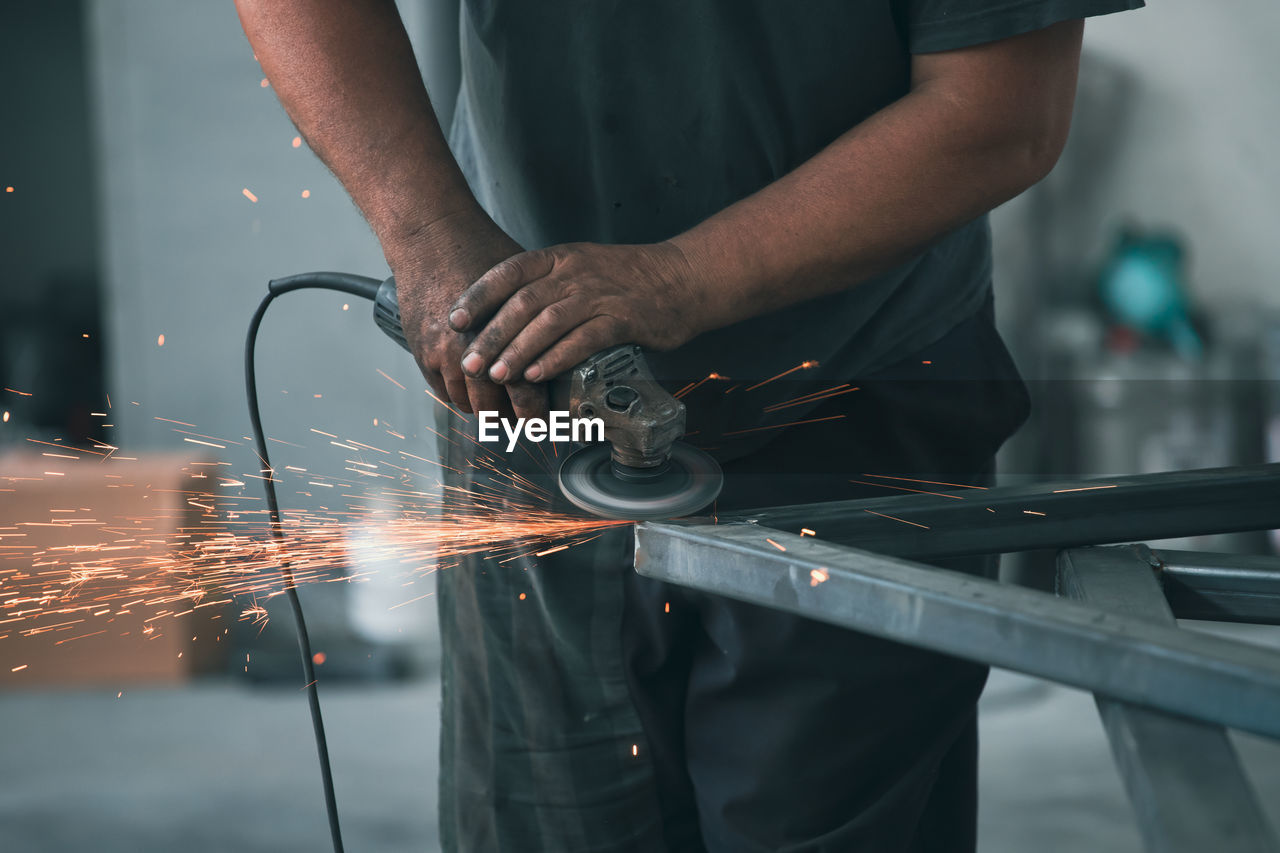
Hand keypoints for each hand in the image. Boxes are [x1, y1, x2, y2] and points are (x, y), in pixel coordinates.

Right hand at [384, 211, 547, 418]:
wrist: (431, 237)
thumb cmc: (480, 252)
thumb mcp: (523, 283)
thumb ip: (539, 317)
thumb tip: (566, 344)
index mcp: (503, 333)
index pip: (524, 390)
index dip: (536, 411)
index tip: (545, 419)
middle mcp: (471, 347)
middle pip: (493, 406)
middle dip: (510, 419)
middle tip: (523, 423)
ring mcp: (442, 353)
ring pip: (467, 403)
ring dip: (484, 411)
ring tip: (500, 413)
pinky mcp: (422, 352)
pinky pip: (443, 392)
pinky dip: (459, 398)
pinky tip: (474, 396)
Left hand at [448, 241, 704, 383]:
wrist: (683, 278)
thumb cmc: (628, 280)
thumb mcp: (581, 269)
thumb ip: (546, 288)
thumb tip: (503, 321)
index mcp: (560, 258)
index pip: (508, 272)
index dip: (478, 296)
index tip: (454, 321)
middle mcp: (575, 273)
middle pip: (522, 303)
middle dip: (491, 336)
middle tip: (470, 363)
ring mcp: (600, 295)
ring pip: (548, 323)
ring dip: (518, 351)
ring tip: (498, 375)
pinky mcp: (623, 319)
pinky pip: (583, 339)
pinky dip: (557, 358)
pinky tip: (538, 374)